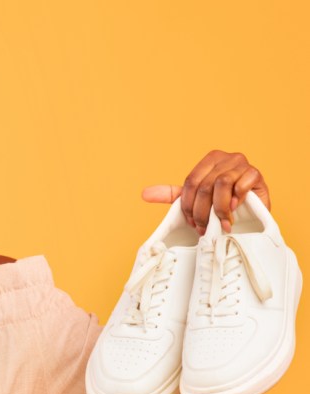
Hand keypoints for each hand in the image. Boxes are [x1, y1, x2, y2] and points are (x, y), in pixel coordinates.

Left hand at [141, 150, 269, 233]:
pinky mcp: (256, 174)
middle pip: (204, 185)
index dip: (188, 205)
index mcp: (210, 160)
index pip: (190, 182)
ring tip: (222, 223)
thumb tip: (144, 194)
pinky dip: (236, 199)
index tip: (191, 223)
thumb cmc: (221, 202)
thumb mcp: (195, 199)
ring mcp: (242, 164)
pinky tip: (236, 209)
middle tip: (204, 228)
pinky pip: (242, 184)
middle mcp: (226, 157)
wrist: (252, 212)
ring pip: (222, 184)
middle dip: (202, 211)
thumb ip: (172, 195)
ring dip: (219, 208)